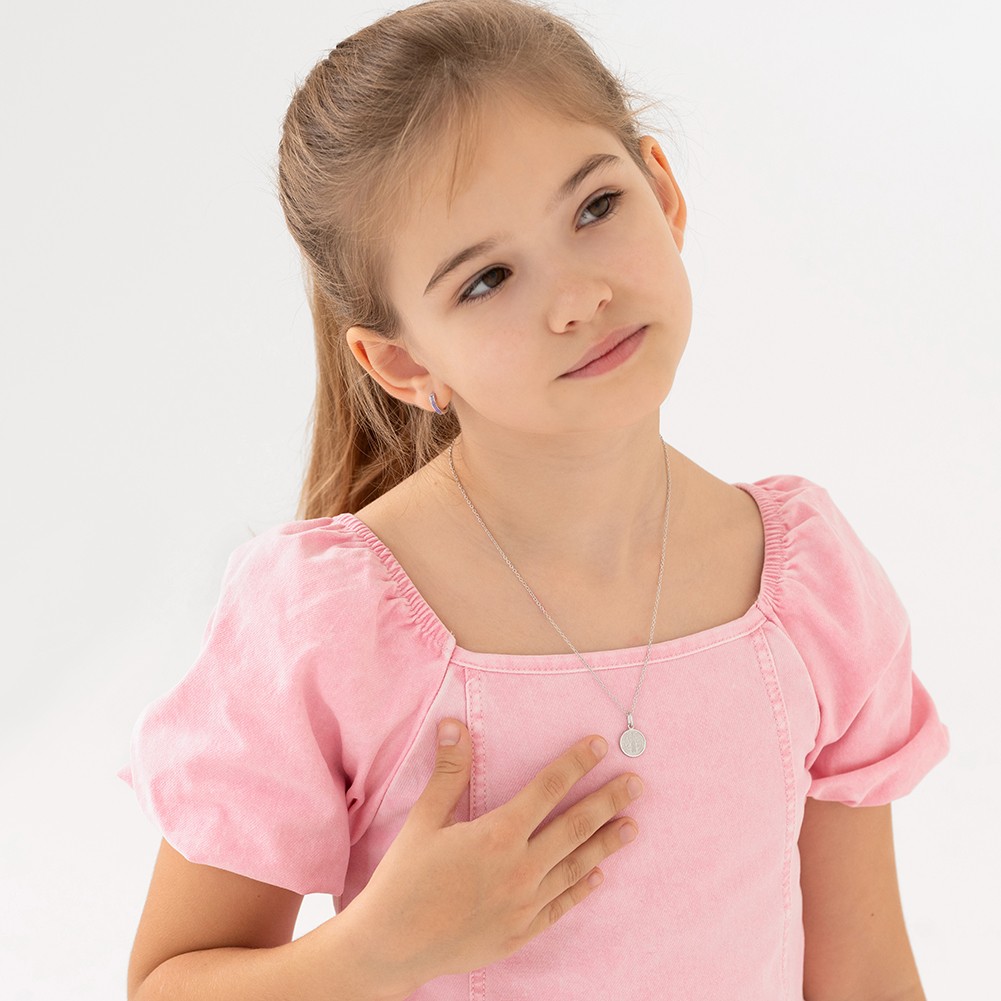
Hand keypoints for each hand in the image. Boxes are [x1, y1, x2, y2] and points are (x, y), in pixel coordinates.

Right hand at [339, 719, 642, 992]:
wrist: (392, 946)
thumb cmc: (404, 878)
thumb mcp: (424, 820)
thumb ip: (448, 773)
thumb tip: (455, 725)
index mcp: (497, 834)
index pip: (547, 789)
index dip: (575, 764)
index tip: (599, 745)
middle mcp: (519, 868)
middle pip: (574, 827)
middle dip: (608, 801)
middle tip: (636, 784)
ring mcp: (524, 904)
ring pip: (575, 866)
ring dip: (606, 843)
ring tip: (632, 826)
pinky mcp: (520, 932)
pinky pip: (561, 906)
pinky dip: (582, 888)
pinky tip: (598, 876)